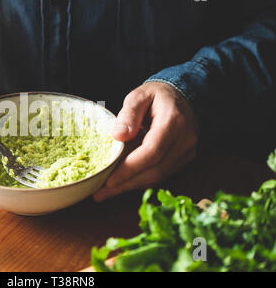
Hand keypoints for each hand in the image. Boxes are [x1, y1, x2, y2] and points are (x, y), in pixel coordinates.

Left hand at [93, 82, 198, 200]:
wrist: (183, 96)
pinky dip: (141, 180)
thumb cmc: (158, 96)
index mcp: (173, 122)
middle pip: (155, 170)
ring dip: (131, 186)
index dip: (130, 168)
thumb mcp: (140, 95)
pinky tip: (122, 183)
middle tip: (101, 192)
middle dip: (126, 183)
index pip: (152, 152)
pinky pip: (161, 175)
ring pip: (158, 177)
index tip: (109, 180)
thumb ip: (129, 114)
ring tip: (106, 191)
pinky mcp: (183, 160)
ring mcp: (186, 152)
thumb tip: (118, 136)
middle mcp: (184, 141)